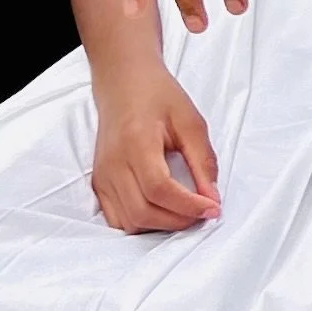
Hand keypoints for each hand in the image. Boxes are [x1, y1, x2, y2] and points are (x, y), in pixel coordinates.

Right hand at [91, 63, 221, 232]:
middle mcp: (113, 165)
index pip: (159, 189)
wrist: (124, 85)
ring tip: (185, 212)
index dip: (187, 206)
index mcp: (136, 144)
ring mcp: (102, 177)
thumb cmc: (159, 97)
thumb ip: (202, 160)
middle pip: (142, 212)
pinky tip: (162, 211)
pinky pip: (116, 218)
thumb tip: (212, 197)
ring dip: (160, 225)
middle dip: (177, 220)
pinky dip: (141, 223)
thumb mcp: (190, 121)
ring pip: (128, 222)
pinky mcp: (98, 184)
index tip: (213, 208)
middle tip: (203, 212)